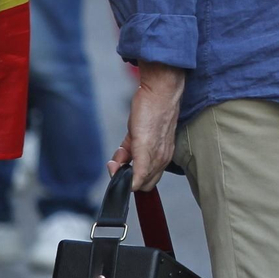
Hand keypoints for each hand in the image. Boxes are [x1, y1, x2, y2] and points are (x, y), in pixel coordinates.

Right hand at [108, 62, 185, 190]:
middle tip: (116, 164)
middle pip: (144, 185)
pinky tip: (117, 167)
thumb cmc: (151, 111)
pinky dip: (129, 177)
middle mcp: (162, 158)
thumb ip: (131, 152)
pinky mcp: (145, 147)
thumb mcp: (139, 136)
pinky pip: (139, 171)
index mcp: (162, 156)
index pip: (148, 181)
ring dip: (122, 173)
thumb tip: (120, 166)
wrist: (160, 92)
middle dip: (126, 179)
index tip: (121, 169)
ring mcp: (156, 155)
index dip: (132, 180)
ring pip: (140, 182)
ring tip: (118, 155)